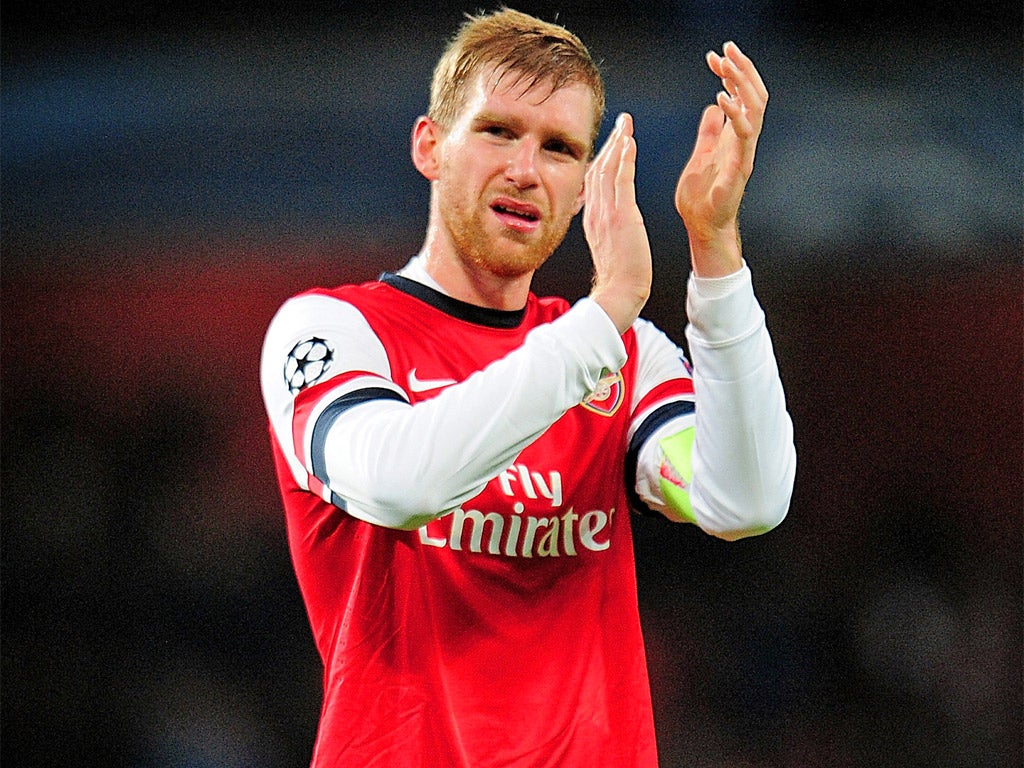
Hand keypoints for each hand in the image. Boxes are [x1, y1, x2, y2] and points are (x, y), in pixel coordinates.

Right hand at [584, 113, 651, 333]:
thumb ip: (607, 231)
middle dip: (610, 144)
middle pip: (598, 169)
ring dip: (618, 143)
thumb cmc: (619, 277)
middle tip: (621, 123)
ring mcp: (607, 213)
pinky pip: (621, 180)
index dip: (602, 158)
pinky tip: (629, 141)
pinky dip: (624, 158)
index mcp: (592, 219)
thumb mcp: (609, 248)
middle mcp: (596, 212)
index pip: (594, 181)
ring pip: (608, 169)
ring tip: (626, 125)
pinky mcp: (621, 215)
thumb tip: (609, 226)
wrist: (619, 292)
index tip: (612, 143)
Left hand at [675, 42, 767, 276]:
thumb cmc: (701, 196)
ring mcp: (744, 153)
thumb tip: (712, 110)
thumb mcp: (701, 154)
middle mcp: (743, 142)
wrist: (701, 227)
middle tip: (726, 49)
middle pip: (754, 95)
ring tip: (725, 66)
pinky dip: (735, 115)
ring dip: (741, 85)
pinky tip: (721, 99)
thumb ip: (709, 132)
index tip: (716, 55)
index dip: (732, 73)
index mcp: (734, 136)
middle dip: (742, 69)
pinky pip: (743, 136)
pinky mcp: (739, 168)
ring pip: (754, 110)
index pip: (742, 95)